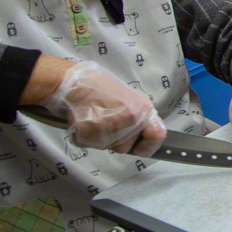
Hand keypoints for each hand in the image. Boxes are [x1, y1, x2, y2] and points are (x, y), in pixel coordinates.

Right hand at [43, 61, 166, 155]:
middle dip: (118, 140)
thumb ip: (140, 116)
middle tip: (107, 121)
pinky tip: (85, 121)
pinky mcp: (89, 137)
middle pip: (126, 147)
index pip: (157, 136)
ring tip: (96, 119)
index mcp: (143, 111)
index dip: (149, 146)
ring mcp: (108, 131)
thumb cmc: (101, 87)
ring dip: (102, 138)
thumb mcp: (131, 98)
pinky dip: (86, 137)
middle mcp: (129, 122)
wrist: (75, 83)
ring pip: (108, 147)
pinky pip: (90, 145)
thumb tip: (144, 133)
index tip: (141, 148)